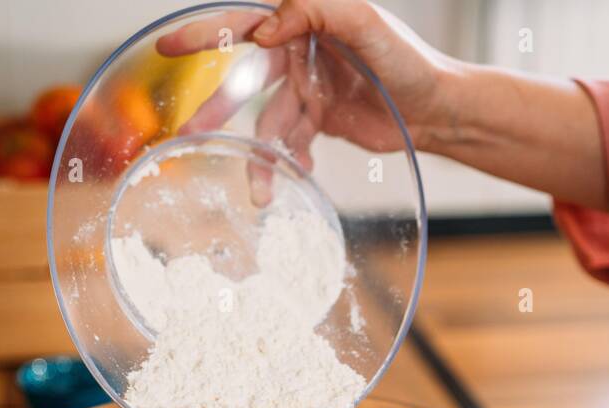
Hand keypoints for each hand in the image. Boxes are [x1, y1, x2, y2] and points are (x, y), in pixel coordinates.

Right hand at [155, 0, 458, 200]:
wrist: (439, 110)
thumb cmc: (408, 60)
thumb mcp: (366, 22)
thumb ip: (316, 9)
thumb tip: (266, 28)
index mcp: (304, 22)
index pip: (245, 24)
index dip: (205, 35)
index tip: (169, 47)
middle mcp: (300, 52)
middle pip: (244, 80)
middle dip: (216, 109)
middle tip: (188, 133)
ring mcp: (307, 89)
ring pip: (268, 123)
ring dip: (260, 156)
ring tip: (256, 189)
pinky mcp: (319, 121)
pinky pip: (291, 144)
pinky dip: (290, 161)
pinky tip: (297, 174)